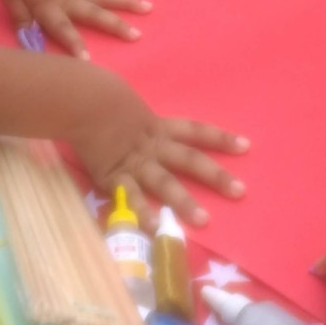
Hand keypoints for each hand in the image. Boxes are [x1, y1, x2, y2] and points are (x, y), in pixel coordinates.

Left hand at [0, 0, 151, 53]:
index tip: (89, 60)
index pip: (62, 28)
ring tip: (147, 7)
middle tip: (137, 35)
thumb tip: (30, 39)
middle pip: (94, 13)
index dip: (74, 43)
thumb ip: (20, 17)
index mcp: (48, 4)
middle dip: (116, 25)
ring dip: (126, 2)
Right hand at [84, 111, 249, 226]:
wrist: (79, 100)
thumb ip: (137, 118)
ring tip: (204, 221)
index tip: (246, 147)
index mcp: (158, 126)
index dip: (221, 138)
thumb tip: (139, 123)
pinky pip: (132, 197)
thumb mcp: (126, 104)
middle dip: (215, 176)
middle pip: (189, 160)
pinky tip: (155, 227)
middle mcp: (153, 146)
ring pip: (165, 183)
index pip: (196, 131)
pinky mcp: (114, 177)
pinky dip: (142, 212)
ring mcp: (135, 163)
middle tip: (240, 192)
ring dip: (185, 202)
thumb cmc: (99, 97)